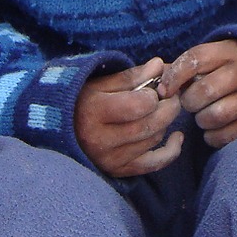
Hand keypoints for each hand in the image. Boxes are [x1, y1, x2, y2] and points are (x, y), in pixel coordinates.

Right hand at [75, 58, 182, 176]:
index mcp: (94, 111)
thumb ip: (132, 76)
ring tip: (160, 110)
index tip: (154, 88)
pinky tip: (176, 136)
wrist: (60, 131)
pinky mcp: (118, 171)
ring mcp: (110, 158)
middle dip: (169, 107)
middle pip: (150, 124)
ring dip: (164, 123)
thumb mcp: (100, 83)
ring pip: (153, 139)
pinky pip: (154, 164)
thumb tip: (160, 65)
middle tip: (172, 96)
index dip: (154, 94)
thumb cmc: (81, 102)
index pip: (139, 105)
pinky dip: (171, 151)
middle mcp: (101, 139)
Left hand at [158, 40, 236, 147]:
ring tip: (201, 115)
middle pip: (205, 91)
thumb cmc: (222, 66)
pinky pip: (228, 134)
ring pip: (217, 115)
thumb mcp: (208, 57)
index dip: (174, 76)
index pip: (195, 60)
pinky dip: (213, 136)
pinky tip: (211, 128)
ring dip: (201, 119)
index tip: (164, 90)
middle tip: (189, 102)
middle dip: (189, 101)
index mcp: (226, 53)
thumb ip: (181, 68)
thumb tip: (156, 84)